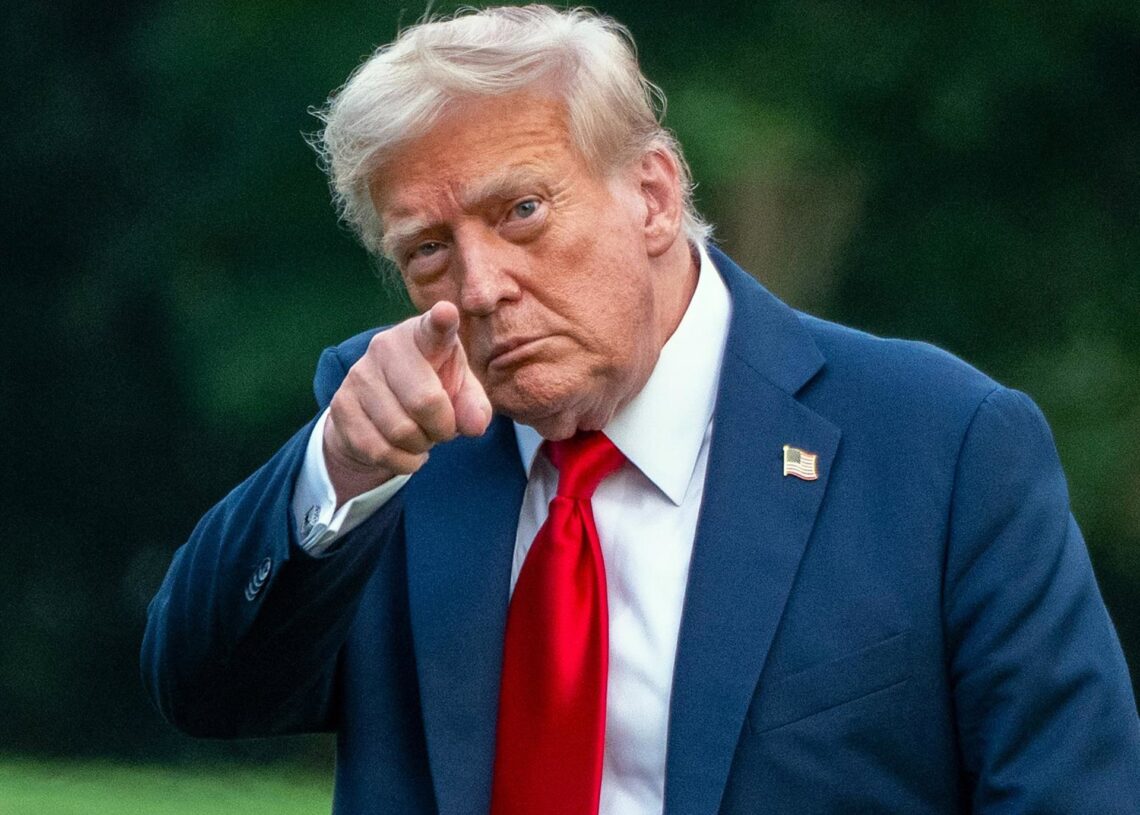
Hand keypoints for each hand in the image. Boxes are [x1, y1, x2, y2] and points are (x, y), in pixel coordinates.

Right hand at [323, 301, 491, 504]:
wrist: (378, 412)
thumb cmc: (430, 390)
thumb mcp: (460, 393)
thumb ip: (475, 406)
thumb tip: (474, 425)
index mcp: (423, 336)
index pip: (434, 328)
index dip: (442, 321)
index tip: (447, 313)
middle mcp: (386, 347)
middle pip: (425, 402)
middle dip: (442, 428)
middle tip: (443, 428)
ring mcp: (358, 375)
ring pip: (401, 431)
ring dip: (421, 446)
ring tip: (421, 436)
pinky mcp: (341, 406)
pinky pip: (379, 450)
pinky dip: (402, 462)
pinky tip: (405, 451)